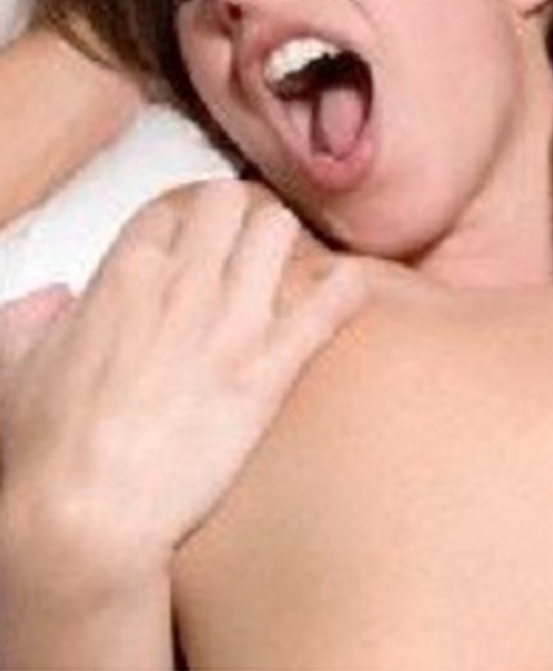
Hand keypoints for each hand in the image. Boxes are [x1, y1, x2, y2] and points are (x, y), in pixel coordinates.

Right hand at [0, 179, 362, 579]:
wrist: (87, 519)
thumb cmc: (47, 450)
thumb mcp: (13, 368)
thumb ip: (29, 317)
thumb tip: (51, 299)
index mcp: (124, 277)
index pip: (171, 207)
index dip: (184, 225)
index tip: (192, 245)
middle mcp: (182, 285)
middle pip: (229, 201)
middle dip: (239, 216)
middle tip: (244, 245)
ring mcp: (230, 324)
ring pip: (278, 230)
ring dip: (283, 243)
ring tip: (285, 266)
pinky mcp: (267, 371)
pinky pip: (325, 307)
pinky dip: (344, 288)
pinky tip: (351, 283)